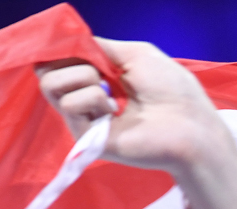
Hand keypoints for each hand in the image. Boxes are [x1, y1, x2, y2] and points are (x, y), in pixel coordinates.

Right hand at [36, 38, 236, 208]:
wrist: (188, 126)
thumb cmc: (171, 89)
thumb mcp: (136, 53)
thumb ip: (101, 47)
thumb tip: (71, 43)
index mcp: (100, 78)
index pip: (61, 62)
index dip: (60, 51)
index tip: (70, 47)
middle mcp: (88, 98)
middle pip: (48, 72)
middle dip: (72, 61)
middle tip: (101, 73)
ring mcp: (85, 118)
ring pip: (51, 85)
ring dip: (82, 77)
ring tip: (110, 92)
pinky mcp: (86, 137)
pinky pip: (68, 104)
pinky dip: (90, 99)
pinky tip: (113, 111)